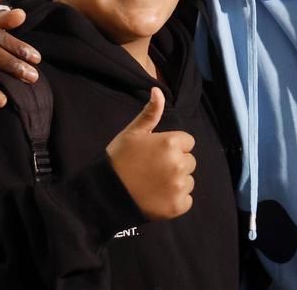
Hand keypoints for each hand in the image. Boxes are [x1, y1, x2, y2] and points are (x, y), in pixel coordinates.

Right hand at [106, 88, 195, 220]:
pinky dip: (175, 200)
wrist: (106, 194)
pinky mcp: (178, 206)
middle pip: (189, 161)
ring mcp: (179, 186)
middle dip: (175, 163)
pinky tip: (158, 197)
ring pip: (188, 180)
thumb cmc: (119, 159)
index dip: (171, 146)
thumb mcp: (133, 133)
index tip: (155, 153)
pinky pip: (186, 200)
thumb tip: (158, 90)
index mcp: (171, 142)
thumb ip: (150, 113)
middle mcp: (179, 163)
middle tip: (152, 169)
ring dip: (176, 182)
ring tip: (154, 183)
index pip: (187, 142)